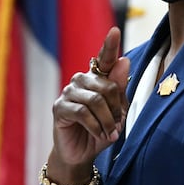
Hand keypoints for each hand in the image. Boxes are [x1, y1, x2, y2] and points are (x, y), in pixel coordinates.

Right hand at [47, 27, 129, 184]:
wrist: (82, 153)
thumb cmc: (100, 129)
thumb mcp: (117, 112)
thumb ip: (119, 89)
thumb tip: (123, 60)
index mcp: (97, 77)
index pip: (105, 58)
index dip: (110, 45)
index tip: (115, 31)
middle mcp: (82, 79)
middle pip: (107, 86)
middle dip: (117, 109)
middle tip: (118, 125)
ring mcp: (69, 91)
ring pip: (96, 100)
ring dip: (108, 120)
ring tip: (109, 132)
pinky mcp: (59, 107)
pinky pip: (83, 113)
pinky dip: (96, 126)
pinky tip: (100, 134)